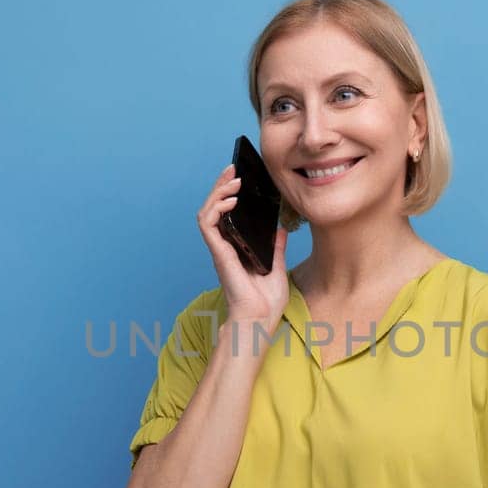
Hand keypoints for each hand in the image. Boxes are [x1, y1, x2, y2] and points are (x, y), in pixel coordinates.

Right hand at [196, 162, 288, 326]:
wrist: (261, 319)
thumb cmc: (267, 301)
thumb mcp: (277, 266)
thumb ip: (276, 247)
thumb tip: (280, 228)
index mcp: (236, 247)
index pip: (227, 214)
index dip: (229, 193)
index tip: (241, 177)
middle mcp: (225, 246)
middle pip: (215, 208)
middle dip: (221, 185)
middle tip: (233, 168)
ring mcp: (220, 249)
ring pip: (207, 212)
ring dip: (217, 192)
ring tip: (232, 179)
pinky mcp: (219, 254)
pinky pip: (208, 225)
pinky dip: (215, 209)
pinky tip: (229, 200)